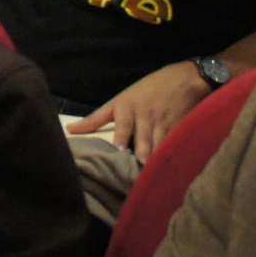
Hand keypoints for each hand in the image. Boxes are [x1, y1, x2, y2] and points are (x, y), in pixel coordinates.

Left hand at [67, 60, 210, 161]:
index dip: (121, 140)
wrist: (185, 79)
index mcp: (125, 106)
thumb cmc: (147, 90)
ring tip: (148, 177)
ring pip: (156, 147)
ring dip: (153, 162)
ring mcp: (161, 123)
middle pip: (141, 142)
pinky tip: (165, 171)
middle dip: (140, 156)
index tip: (120, 151)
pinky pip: (170, 147)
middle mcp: (143, 115)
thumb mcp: (120, 99)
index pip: (121, 126)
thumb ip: (97, 118)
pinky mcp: (177, 129)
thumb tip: (70, 129)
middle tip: (134, 174)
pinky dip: (167, 159)